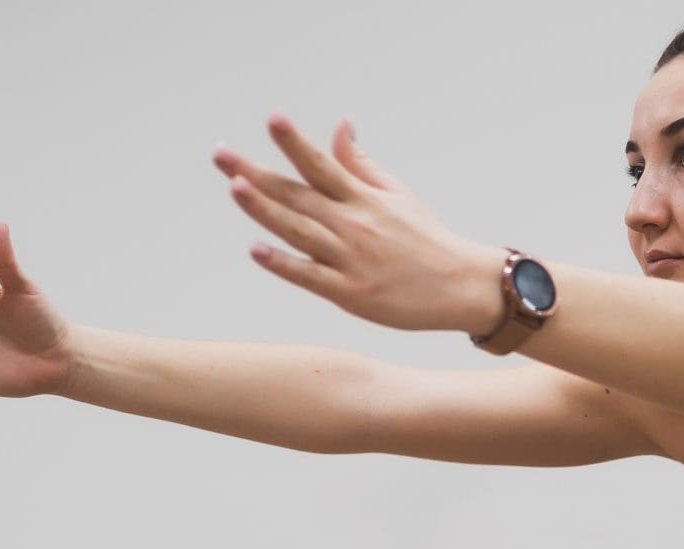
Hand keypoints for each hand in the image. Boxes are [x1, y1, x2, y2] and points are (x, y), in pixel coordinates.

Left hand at [215, 114, 493, 334]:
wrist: (462, 287)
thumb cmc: (427, 240)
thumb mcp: (397, 195)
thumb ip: (361, 165)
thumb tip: (339, 126)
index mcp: (363, 199)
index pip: (322, 164)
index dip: (295, 142)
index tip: (273, 119)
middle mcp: (353, 225)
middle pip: (297, 195)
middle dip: (256, 173)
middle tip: (221, 154)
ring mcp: (351, 260)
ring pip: (299, 231)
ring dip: (265, 209)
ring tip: (235, 187)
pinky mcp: (351, 294)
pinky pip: (311, 277)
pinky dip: (284, 263)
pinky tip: (257, 249)